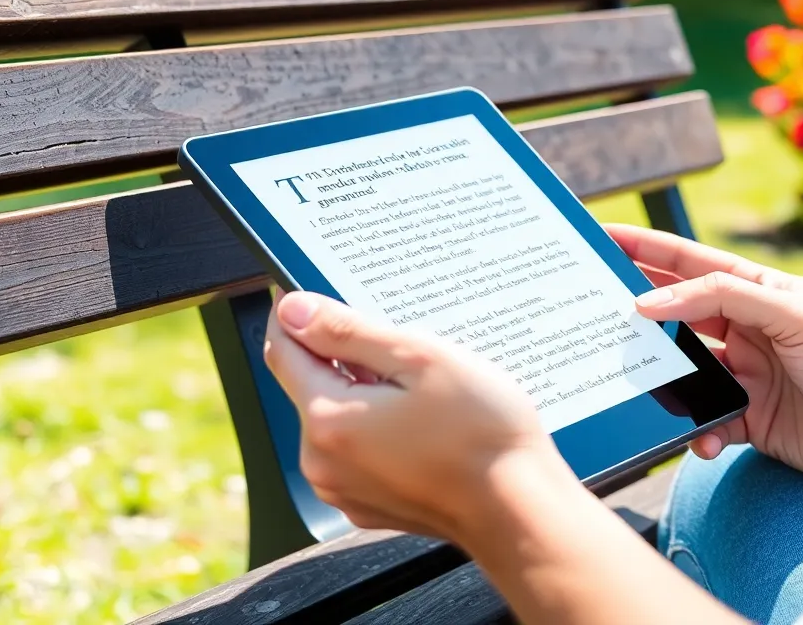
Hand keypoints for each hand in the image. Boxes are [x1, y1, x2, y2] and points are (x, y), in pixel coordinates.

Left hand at [263, 290, 574, 542]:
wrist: (519, 511)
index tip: (314, 290)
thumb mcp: (419, 359)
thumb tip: (293, 309)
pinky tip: (425, 422)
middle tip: (401, 345)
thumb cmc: (482, 434)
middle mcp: (322, 462)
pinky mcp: (368, 504)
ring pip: (336, 417)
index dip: (296, 315)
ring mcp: (343, 489)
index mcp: (328, 420)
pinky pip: (358, 450)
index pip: (283, 352)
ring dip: (364, 392)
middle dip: (344, 356)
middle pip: (311, 385)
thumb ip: (348, 332)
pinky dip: (379, 427)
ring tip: (422, 388)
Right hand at [607, 224, 802, 493]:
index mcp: (763, 292)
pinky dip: (697, 430)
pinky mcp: (750, 419)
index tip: (603, 237)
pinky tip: (703, 438)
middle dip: (639, 313)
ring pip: (685, 370)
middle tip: (595, 311)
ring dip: (664, 378)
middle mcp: (751, 329)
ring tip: (638, 380)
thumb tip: (653, 301)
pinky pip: (705, 419)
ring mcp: (749, 375)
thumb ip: (724, 298)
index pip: (691, 263)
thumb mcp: (793, 317)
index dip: (646, 248)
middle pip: (679, 314)